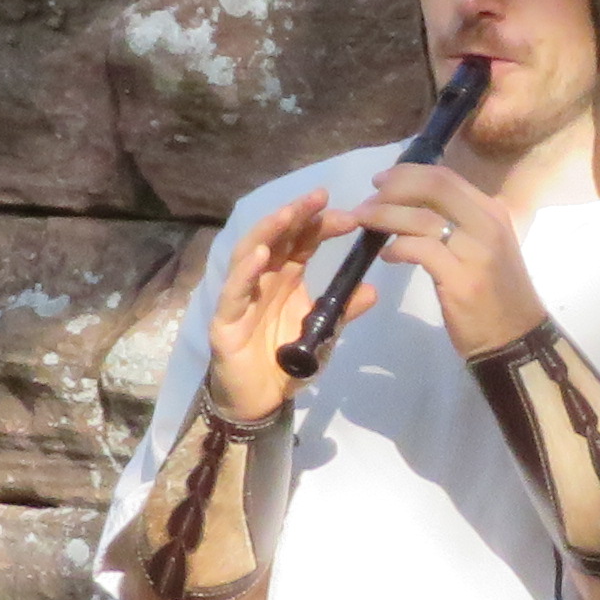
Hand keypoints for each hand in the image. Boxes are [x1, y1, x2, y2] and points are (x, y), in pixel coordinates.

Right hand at [201, 194, 337, 422]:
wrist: (259, 402)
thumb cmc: (285, 363)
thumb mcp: (323, 334)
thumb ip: (343, 312)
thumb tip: (373, 290)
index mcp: (286, 278)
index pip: (303, 242)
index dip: (322, 225)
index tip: (352, 216)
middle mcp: (263, 279)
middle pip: (277, 238)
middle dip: (296, 215)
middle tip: (320, 197)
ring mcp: (242, 297)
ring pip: (250, 254)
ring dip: (268, 232)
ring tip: (287, 214)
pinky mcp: (226, 321)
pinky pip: (234, 292)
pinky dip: (245, 272)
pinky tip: (260, 256)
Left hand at [357, 157, 545, 358]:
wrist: (517, 339)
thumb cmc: (495, 294)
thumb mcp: (482, 248)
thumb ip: (457, 223)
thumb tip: (412, 206)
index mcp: (491, 212)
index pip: (445, 177)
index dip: (407, 174)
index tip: (381, 182)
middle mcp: (487, 224)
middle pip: (434, 188)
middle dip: (393, 189)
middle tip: (368, 201)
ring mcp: (476, 252)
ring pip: (422, 219)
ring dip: (386, 216)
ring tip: (366, 223)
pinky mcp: (463, 280)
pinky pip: (420, 251)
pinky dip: (397, 248)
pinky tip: (387, 256)